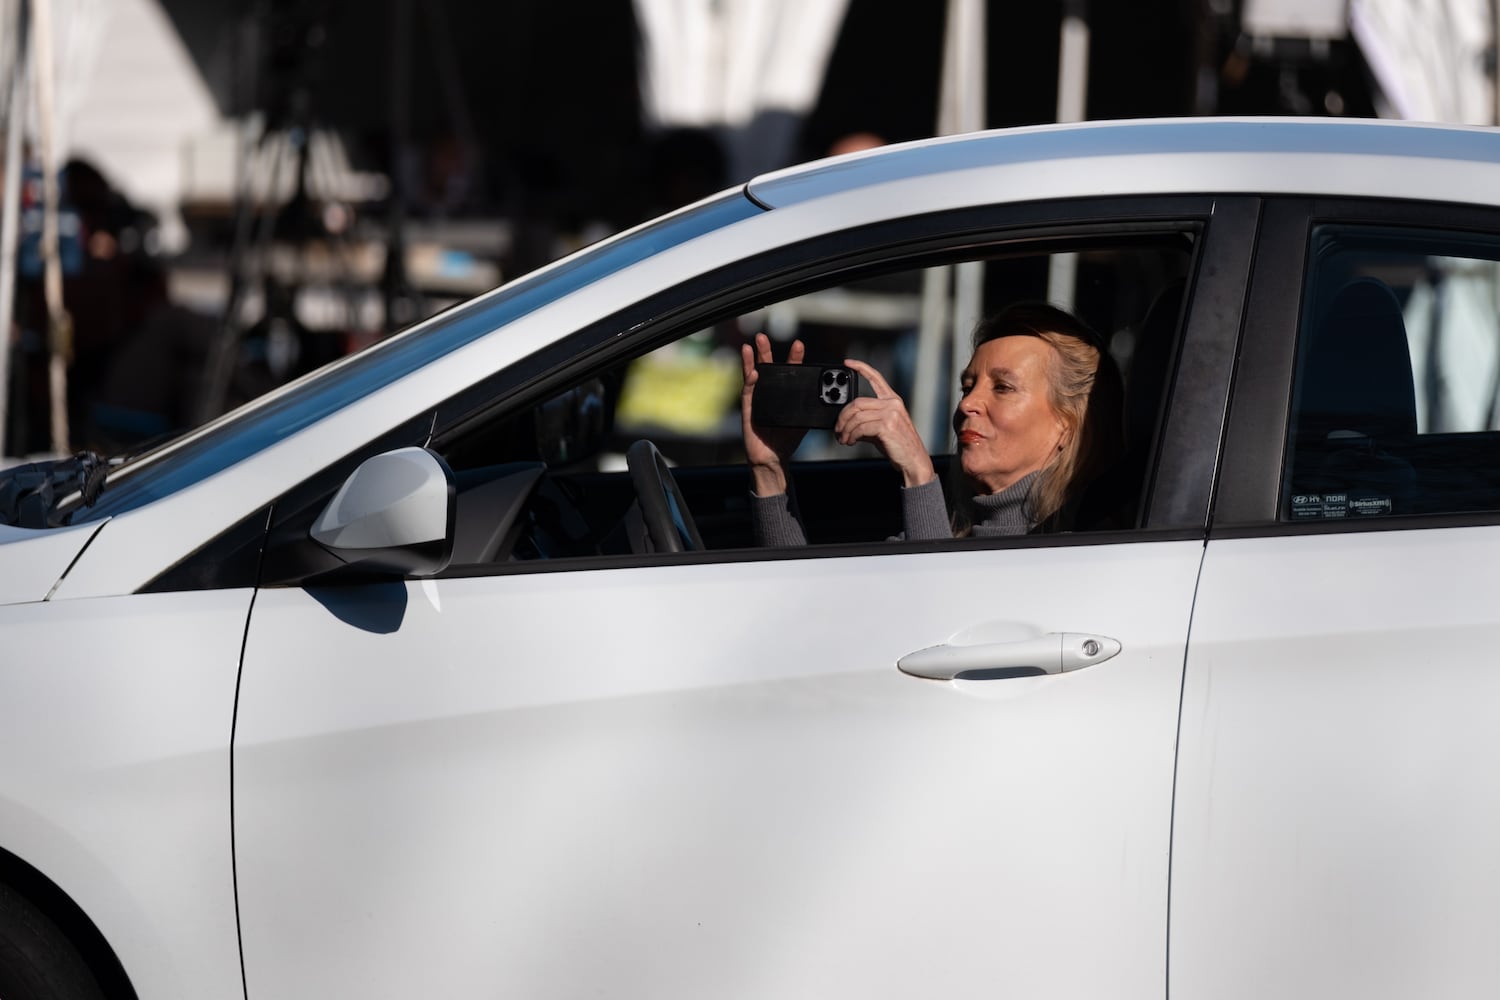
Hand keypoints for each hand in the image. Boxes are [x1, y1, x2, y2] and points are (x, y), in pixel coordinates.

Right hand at [740, 333, 806, 495]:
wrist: (775, 457)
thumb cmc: (788, 438)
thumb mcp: (804, 420)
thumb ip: (812, 407)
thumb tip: (830, 398)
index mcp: (783, 393)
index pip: (788, 371)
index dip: (793, 358)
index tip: (799, 345)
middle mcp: (768, 392)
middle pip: (766, 367)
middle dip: (765, 351)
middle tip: (763, 336)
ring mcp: (756, 399)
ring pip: (753, 375)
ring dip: (751, 360)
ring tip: (751, 345)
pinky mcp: (749, 410)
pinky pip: (748, 393)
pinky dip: (751, 382)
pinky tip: (754, 373)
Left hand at [836, 359, 935, 487]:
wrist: (913, 460)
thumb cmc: (898, 445)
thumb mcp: (882, 429)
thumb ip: (867, 421)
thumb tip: (847, 423)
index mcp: (892, 400)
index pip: (876, 377)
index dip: (860, 367)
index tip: (847, 363)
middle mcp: (892, 404)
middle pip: (857, 403)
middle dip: (842, 417)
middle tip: (838, 429)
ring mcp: (890, 413)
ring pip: (857, 416)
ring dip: (845, 429)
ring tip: (843, 439)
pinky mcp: (887, 425)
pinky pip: (860, 428)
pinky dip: (851, 436)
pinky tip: (850, 441)